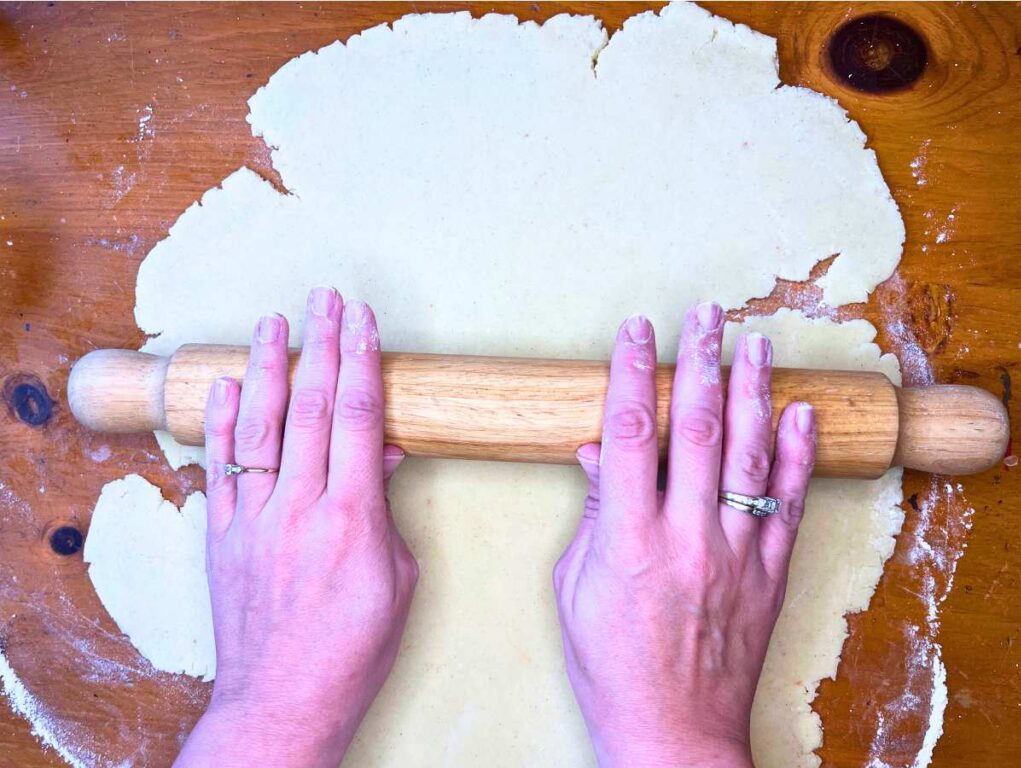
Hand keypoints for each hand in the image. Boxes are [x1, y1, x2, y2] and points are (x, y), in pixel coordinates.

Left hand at [175, 288, 417, 767]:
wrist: (283, 702)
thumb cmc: (351, 651)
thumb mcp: (397, 580)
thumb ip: (386, 512)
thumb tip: (383, 459)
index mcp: (353, 518)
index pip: (361, 417)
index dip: (363, 360)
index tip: (364, 320)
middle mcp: (301, 508)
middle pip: (314, 407)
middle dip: (323, 344)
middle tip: (327, 298)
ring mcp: (255, 519)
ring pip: (261, 426)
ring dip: (269, 367)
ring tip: (275, 321)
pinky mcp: (222, 536)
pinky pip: (221, 469)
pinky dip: (223, 423)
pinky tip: (227, 386)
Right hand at [553, 303, 815, 767]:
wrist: (673, 734)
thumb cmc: (614, 668)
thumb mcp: (576, 589)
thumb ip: (594, 515)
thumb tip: (598, 456)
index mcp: (629, 539)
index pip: (631, 433)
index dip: (633, 373)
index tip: (636, 332)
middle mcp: (687, 537)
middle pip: (699, 428)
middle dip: (701, 361)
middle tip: (705, 314)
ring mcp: (736, 554)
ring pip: (751, 456)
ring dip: (753, 392)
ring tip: (755, 343)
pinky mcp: (769, 574)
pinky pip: (788, 504)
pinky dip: (798, 455)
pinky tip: (801, 413)